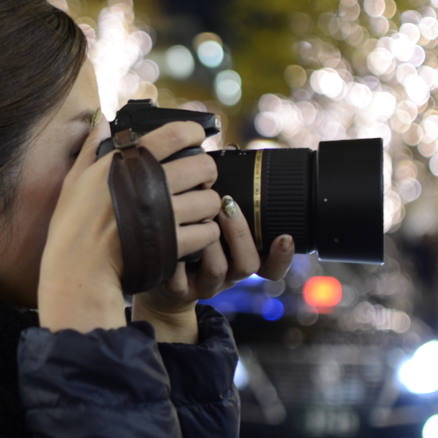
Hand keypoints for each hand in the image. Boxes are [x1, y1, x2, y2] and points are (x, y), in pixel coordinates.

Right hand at [38, 120, 219, 332]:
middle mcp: (149, 184)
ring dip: (208, 203)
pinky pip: (207, 232)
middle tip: (199, 179)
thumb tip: (102, 120)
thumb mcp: (74, 180)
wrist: (78, 270)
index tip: (196, 137)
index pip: (176, 133)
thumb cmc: (72, 226)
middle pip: (203, 165)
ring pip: (210, 200)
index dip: (194, 131)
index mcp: (127, 163)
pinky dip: (206, 232)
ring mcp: (163, 215)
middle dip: (206, 170)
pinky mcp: (172, 243)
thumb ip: (91, 147)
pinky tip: (196, 233)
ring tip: (198, 209)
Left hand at [132, 154, 294, 341]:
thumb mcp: (208, 214)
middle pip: (248, 264)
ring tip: (197, 218)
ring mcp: (204, 284)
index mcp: (239, 256)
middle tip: (227, 205)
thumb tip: (231, 148)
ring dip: (210, 242)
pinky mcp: (178, 290)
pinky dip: (178, 257)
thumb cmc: (185, 234)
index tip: (284, 236)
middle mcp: (227, 273)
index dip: (283, 254)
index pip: (272, 264)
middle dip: (240, 234)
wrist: (153, 273)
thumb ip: (224, 190)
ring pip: (218, 269)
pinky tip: (170, 240)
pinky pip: (182, 277)